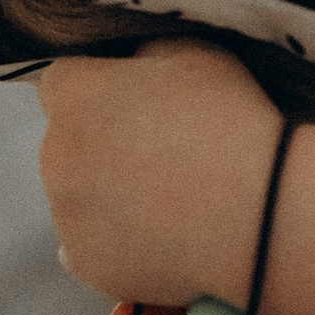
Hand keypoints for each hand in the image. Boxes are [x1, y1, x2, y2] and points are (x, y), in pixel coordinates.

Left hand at [37, 42, 280, 307]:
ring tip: (173, 201)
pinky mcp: (84, 262)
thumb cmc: (233, 123)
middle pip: (68, 142)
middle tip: (164, 155)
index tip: (140, 104)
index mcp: (74, 94)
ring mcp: (65, 214)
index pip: (63, 81)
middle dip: (102, 144)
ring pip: (79, 196)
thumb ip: (146, 53)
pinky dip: (113, 242)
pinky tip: (158, 237)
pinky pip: (87, 247)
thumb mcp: (195, 54)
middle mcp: (55, 153)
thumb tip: (133, 65)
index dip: (101, 89)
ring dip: (109, 194)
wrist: (259, 214)